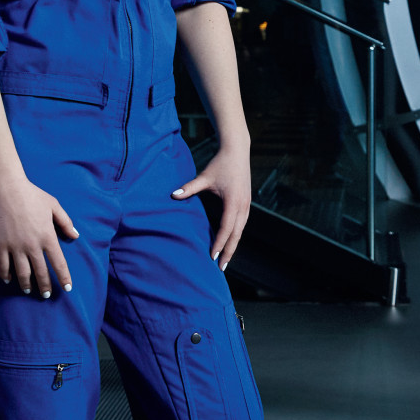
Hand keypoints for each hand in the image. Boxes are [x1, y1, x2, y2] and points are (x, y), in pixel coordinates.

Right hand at [0, 179, 78, 297]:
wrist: (8, 190)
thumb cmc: (33, 196)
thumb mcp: (54, 206)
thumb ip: (65, 222)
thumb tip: (75, 236)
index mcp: (48, 237)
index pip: (59, 263)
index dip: (63, 277)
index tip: (67, 288)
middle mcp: (33, 246)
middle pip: (41, 272)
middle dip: (45, 286)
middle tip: (46, 296)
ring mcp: (15, 247)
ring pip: (22, 273)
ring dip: (26, 284)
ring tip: (28, 290)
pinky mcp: (0, 245)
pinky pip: (3, 265)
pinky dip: (5, 275)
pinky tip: (8, 280)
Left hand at [175, 144, 251, 268]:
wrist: (237, 151)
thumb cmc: (220, 164)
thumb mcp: (204, 176)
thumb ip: (189, 187)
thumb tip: (172, 195)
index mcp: (233, 202)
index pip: (226, 228)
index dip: (219, 243)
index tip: (212, 256)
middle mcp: (242, 206)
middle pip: (236, 235)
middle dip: (229, 252)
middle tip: (221, 268)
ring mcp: (247, 205)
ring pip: (240, 231)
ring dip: (233, 245)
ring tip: (225, 259)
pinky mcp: (247, 203)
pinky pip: (242, 224)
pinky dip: (236, 235)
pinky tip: (229, 242)